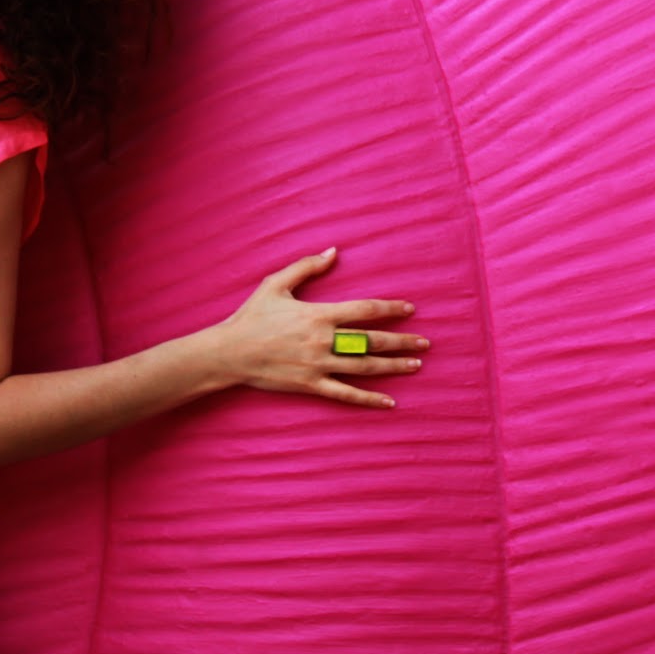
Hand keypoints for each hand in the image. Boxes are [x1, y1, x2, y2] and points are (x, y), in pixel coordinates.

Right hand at [212, 247, 426, 408]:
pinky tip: (389, 402)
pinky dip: (369, 399)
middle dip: (401, 341)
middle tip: (425, 343)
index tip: (410, 308)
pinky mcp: (311, 385)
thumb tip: (334, 251)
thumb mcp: (275, 284)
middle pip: (371, 341)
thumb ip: (306, 266)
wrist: (229, 353)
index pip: (364, 310)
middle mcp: (323, 341)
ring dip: (393, 366)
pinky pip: (346, 394)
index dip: (390, 308)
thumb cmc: (251, 316)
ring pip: (364, 367)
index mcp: (318, 314)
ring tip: (415, 365)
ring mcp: (318, 366)